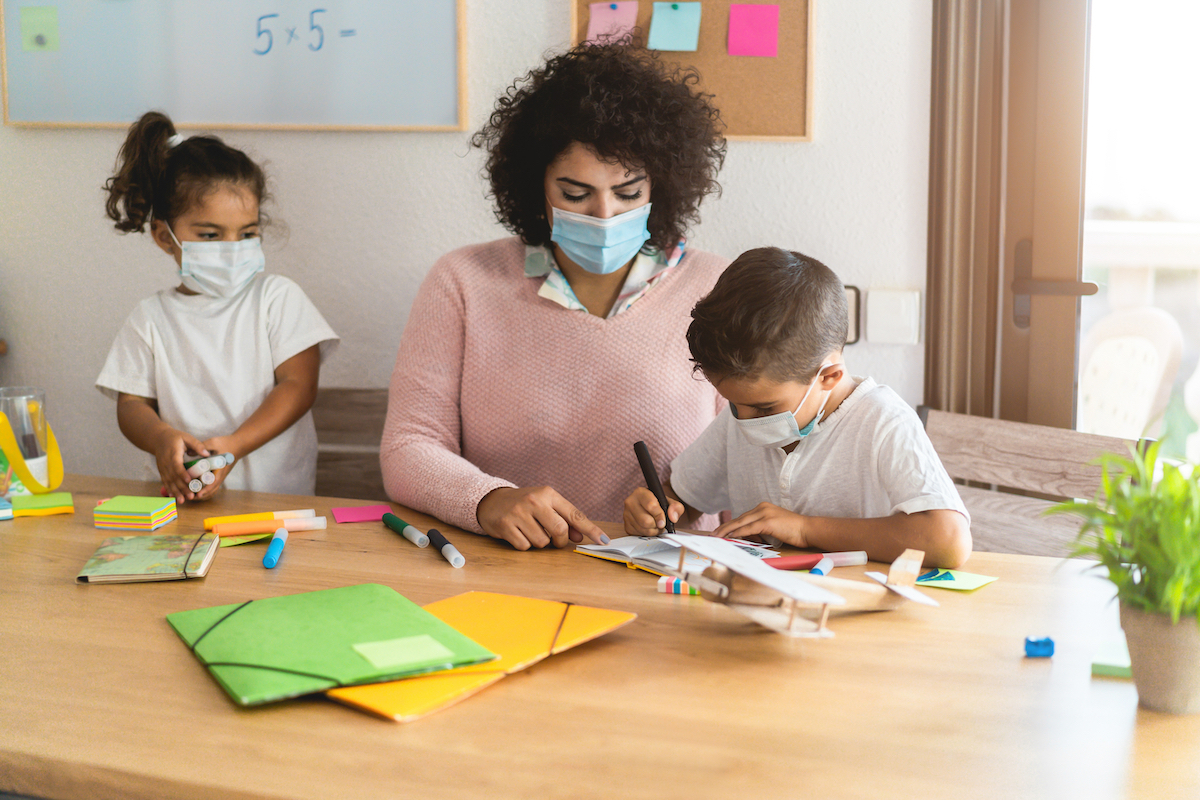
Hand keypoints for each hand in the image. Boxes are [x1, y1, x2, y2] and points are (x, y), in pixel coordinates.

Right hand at [153, 429, 208, 503]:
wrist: (158, 438)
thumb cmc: (175, 437)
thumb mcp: (186, 437)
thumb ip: (197, 445)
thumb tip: (207, 454)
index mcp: (173, 453)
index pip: (177, 465)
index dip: (182, 473)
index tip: (189, 480)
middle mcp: (166, 462)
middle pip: (173, 477)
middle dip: (181, 487)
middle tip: (191, 496)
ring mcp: (162, 468)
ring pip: (169, 481)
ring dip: (175, 492)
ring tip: (182, 501)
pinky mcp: (162, 471)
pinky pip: (165, 481)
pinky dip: (169, 490)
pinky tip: (174, 497)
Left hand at [192, 436, 239, 500]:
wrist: (238, 444)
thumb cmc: (226, 443)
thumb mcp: (213, 443)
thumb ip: (202, 447)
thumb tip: (188, 453)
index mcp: (220, 468)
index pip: (214, 482)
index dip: (206, 490)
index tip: (198, 494)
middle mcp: (221, 474)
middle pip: (213, 490)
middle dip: (202, 495)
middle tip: (190, 496)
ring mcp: (220, 475)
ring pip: (213, 489)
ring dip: (204, 494)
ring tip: (192, 495)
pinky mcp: (219, 475)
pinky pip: (213, 485)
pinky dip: (206, 490)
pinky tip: (197, 489)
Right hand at [477, 486, 609, 550]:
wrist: (492, 500)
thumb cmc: (525, 505)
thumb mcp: (545, 505)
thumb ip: (564, 519)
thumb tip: (579, 537)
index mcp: (548, 494)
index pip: (574, 514)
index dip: (591, 529)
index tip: (604, 540)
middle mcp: (534, 500)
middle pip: (559, 530)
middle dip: (559, 540)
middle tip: (553, 538)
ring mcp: (518, 512)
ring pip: (542, 542)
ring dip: (539, 542)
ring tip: (530, 530)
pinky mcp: (505, 524)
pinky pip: (524, 546)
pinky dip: (524, 545)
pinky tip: (518, 533)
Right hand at [623, 487, 683, 536]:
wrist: (649, 508)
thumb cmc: (659, 504)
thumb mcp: (670, 502)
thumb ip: (676, 507)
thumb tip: (673, 517)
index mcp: (640, 493)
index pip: (650, 505)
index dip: (659, 516)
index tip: (663, 521)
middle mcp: (630, 502)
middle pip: (645, 521)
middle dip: (656, 525)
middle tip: (660, 523)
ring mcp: (626, 514)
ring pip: (643, 529)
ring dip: (653, 531)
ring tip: (656, 526)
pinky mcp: (626, 525)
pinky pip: (638, 534)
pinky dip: (647, 534)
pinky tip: (649, 528)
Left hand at [715, 502, 808, 547]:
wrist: (808, 529)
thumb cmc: (794, 531)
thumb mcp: (773, 528)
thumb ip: (760, 530)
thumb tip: (746, 537)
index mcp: (763, 507)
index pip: (743, 517)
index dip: (730, 525)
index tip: (720, 531)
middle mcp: (762, 507)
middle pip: (739, 518)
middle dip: (724, 527)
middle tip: (713, 534)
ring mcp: (765, 513)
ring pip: (740, 522)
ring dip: (727, 530)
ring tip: (717, 537)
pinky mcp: (767, 521)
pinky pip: (748, 528)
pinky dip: (737, 533)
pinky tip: (729, 537)